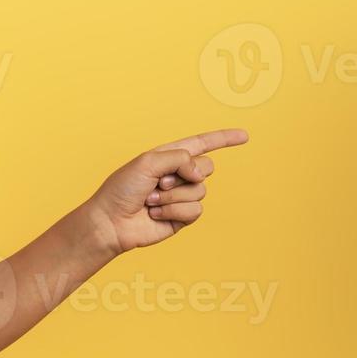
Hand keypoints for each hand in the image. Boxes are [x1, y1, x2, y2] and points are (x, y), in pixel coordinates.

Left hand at [79, 129, 248, 256]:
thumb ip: (180, 158)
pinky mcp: (182, 217)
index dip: (224, 139)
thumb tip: (200, 174)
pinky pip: (195, 211)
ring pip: (200, 190)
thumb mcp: (148, 161)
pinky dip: (174, 211)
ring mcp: (181, 196)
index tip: (245, 136)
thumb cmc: (122, 188)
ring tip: (151, 200)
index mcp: (170, 156)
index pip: (203, 144)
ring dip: (173, 196)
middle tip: (159, 182)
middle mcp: (178, 175)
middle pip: (207, 167)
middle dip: (185, 174)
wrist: (112, 221)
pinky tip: (156, 213)